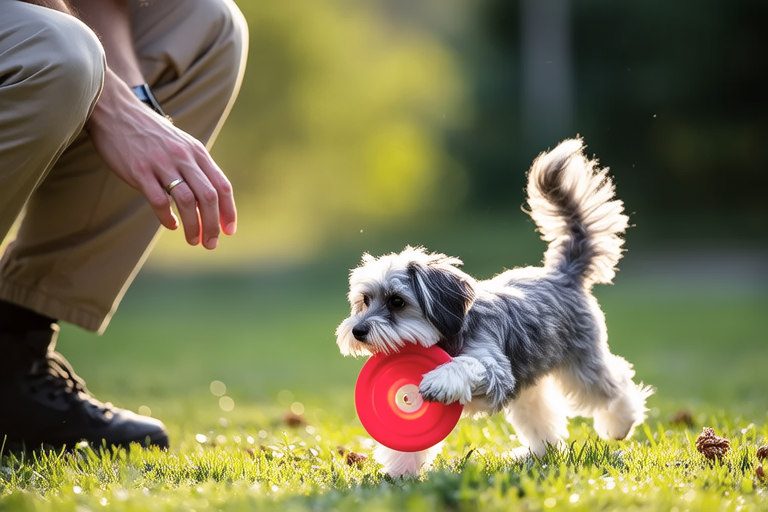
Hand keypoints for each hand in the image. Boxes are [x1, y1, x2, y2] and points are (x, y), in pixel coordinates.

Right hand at [85, 70, 236, 248]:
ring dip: (194, 226)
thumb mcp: (181, 144)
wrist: (115, 110)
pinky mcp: (139, 171)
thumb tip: (210, 199)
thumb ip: (196, 167)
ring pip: (186, 201)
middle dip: (213, 224)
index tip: (229, 231)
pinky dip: (167, 217)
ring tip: (194, 241)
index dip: (229, 211)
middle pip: (208, 197)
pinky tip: (171, 225)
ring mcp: (161, 163)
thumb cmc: (150, 133)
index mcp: (197, 152)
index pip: (222, 186)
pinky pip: (158, 200)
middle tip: (211, 243)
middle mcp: (183, 157)